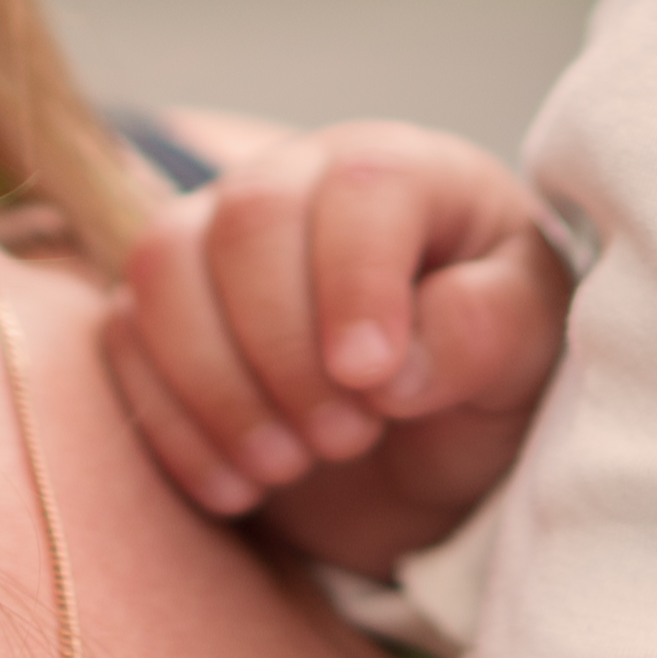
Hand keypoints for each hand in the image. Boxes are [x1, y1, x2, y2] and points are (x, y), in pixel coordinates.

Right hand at [104, 119, 573, 571]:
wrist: (424, 436)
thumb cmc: (489, 365)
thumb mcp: (530, 350)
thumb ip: (489, 330)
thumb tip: (400, 361)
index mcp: (405, 170)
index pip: (363, 184)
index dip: (357, 280)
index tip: (373, 381)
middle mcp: (302, 178)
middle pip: (250, 215)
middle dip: (285, 346)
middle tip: (346, 439)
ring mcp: (219, 235)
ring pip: (165, 263)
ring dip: (217, 383)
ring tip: (290, 467)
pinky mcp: (167, 306)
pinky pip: (125, 336)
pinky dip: (173, 424)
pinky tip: (240, 487)